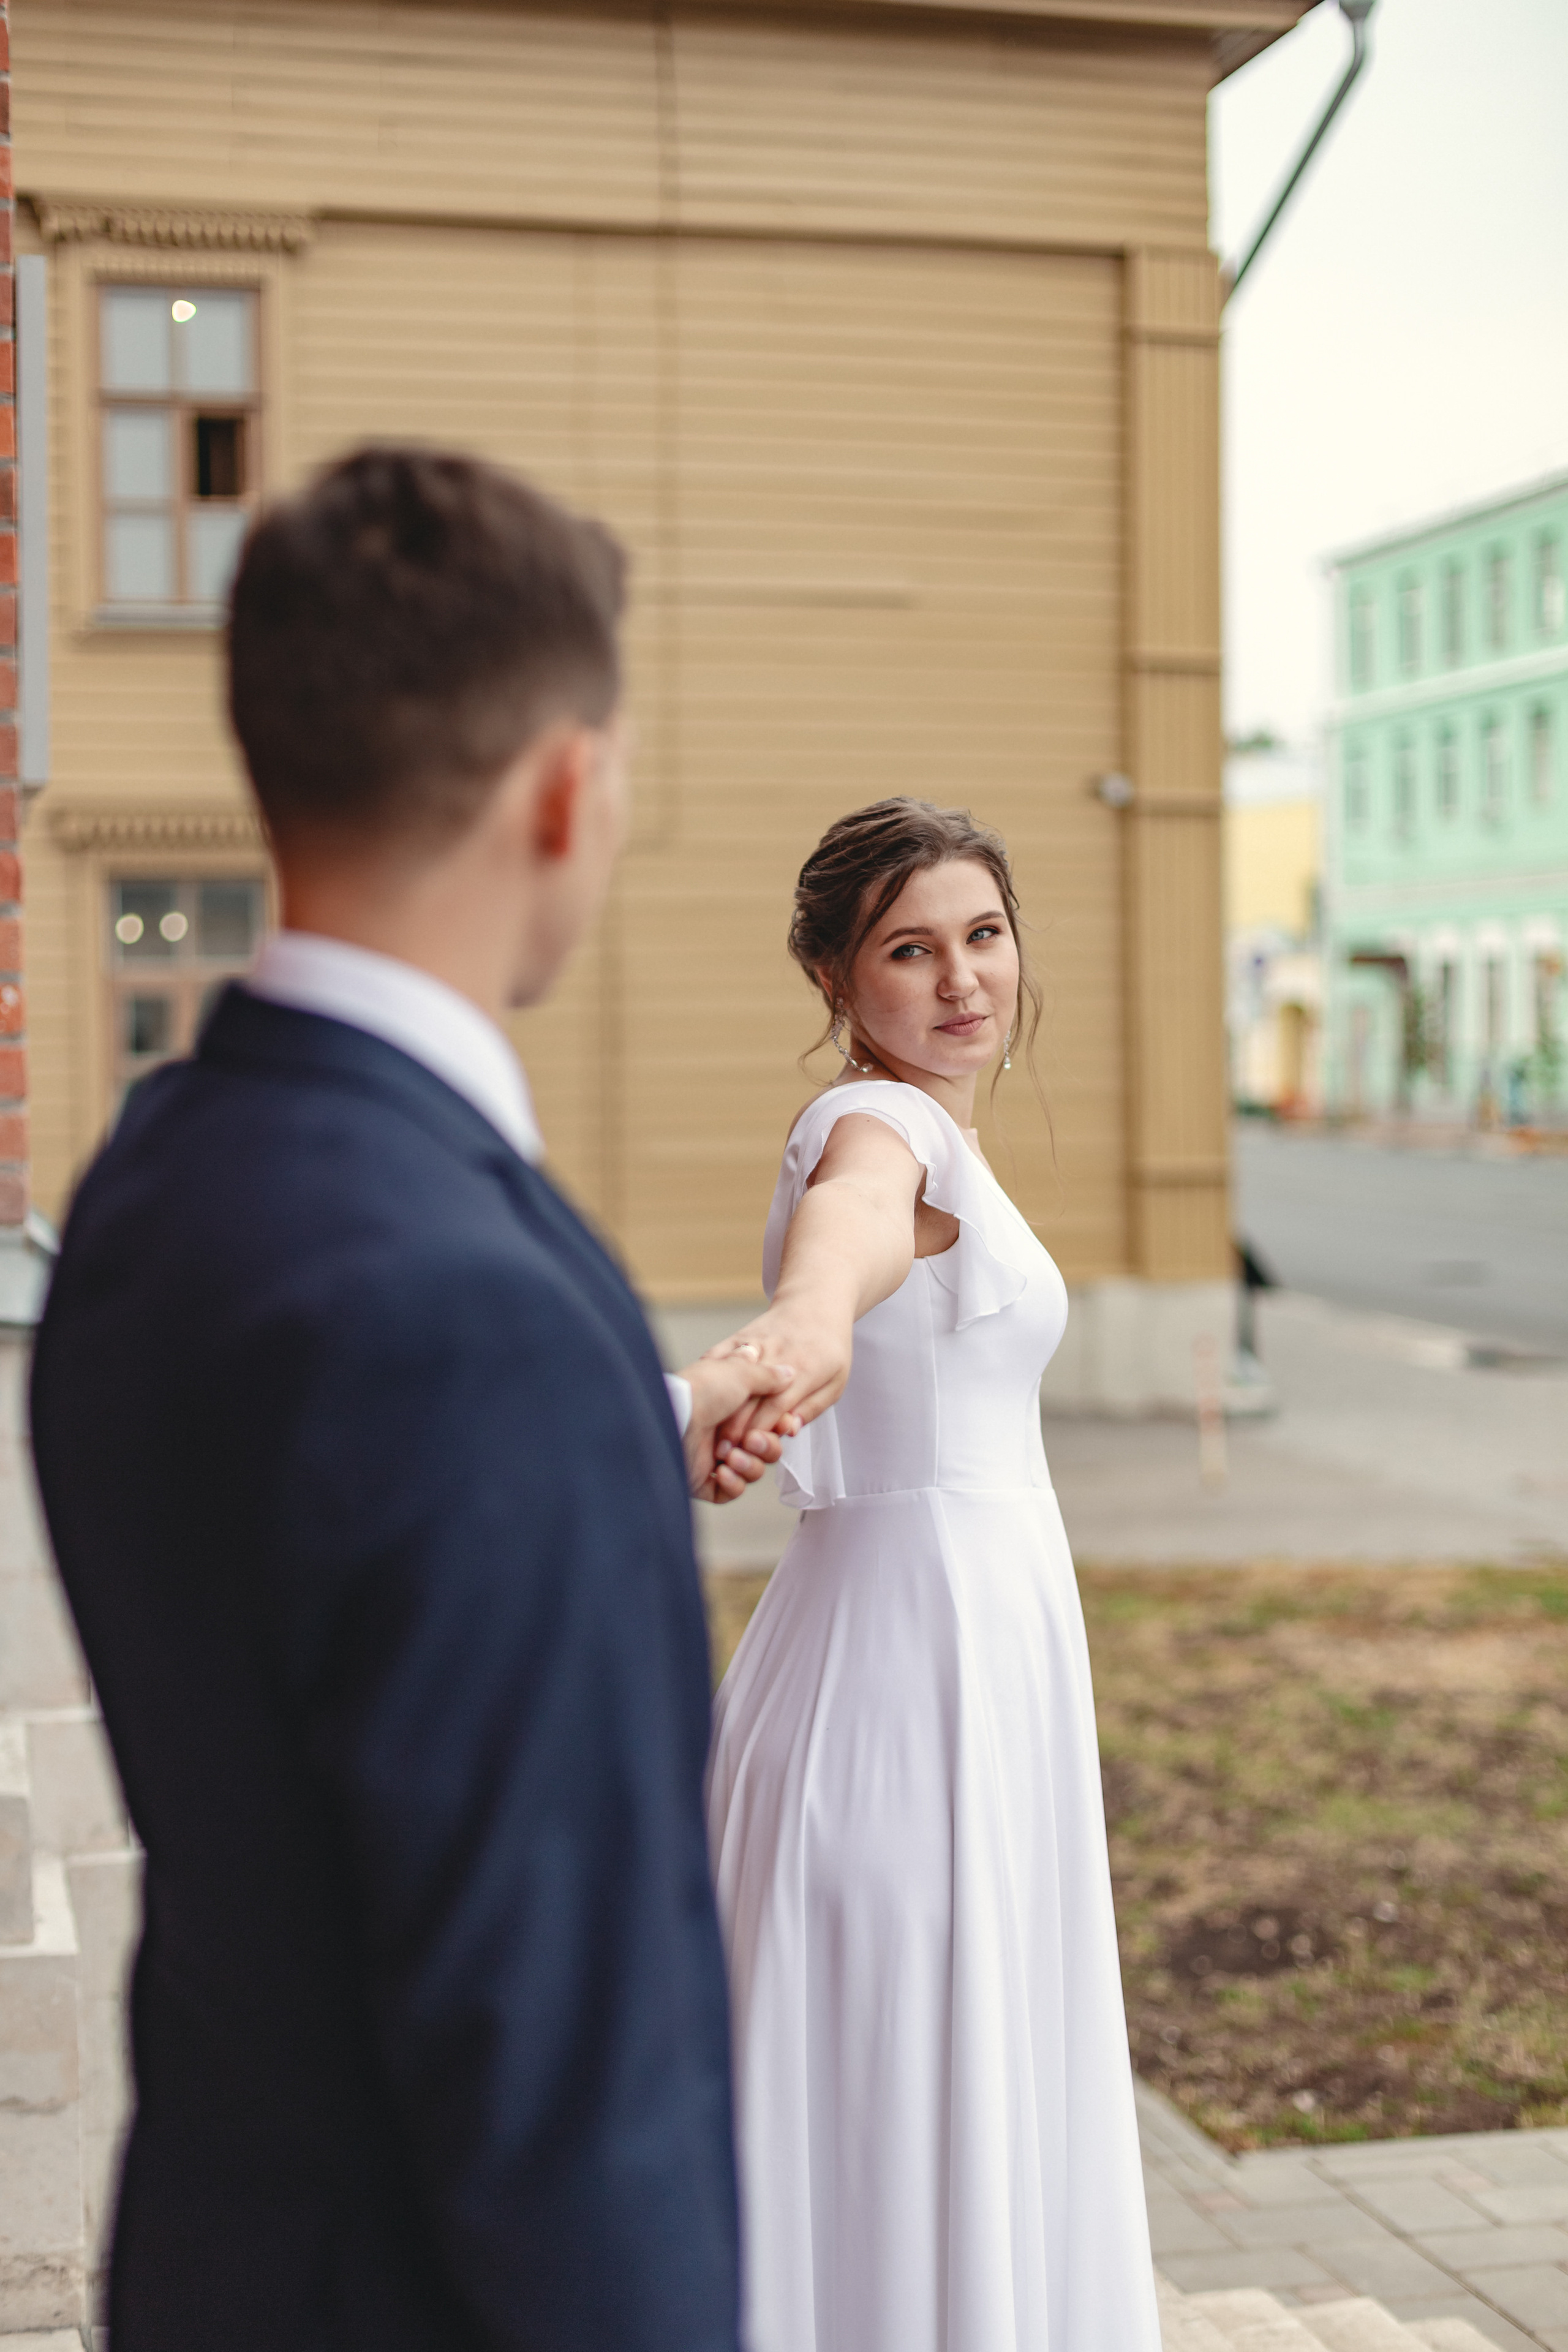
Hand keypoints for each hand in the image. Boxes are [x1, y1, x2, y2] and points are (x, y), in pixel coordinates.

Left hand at [681, 1347, 799, 1502]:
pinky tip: (723, 1471)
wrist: (673, 1417)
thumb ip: (768, 1375)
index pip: (769, 1423)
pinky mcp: (703, 1481)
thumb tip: (787, 1373)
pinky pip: (730, 1491)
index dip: (781, 1427)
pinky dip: (733, 1483)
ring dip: (749, 1465)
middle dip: (766, 1447)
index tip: (785, 1426)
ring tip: (731, 1456)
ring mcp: (712, 1457)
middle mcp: (723, 1431)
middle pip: (765, 1449)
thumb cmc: (701, 1390)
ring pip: (751, 1471)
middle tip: (752, 1440)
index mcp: (732, 1405)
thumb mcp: (740, 1372)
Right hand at [705, 1310, 851, 1451]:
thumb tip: (789, 1430)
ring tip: (709, 1431)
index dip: (759, 1431)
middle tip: (722, 1452)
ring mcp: (756, 1344)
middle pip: (749, 1397)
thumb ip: (813, 1408)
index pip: (776, 1406)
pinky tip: (701, 1398)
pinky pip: (718, 1357)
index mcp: (805, 1369)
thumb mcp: (836, 1381)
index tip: (746, 1451)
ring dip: (717, 1407)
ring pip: (730, 1380)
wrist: (815, 1303)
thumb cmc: (829, 1348)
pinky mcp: (739, 1337)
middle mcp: (778, 1356)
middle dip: (734, 1427)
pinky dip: (708, 1378)